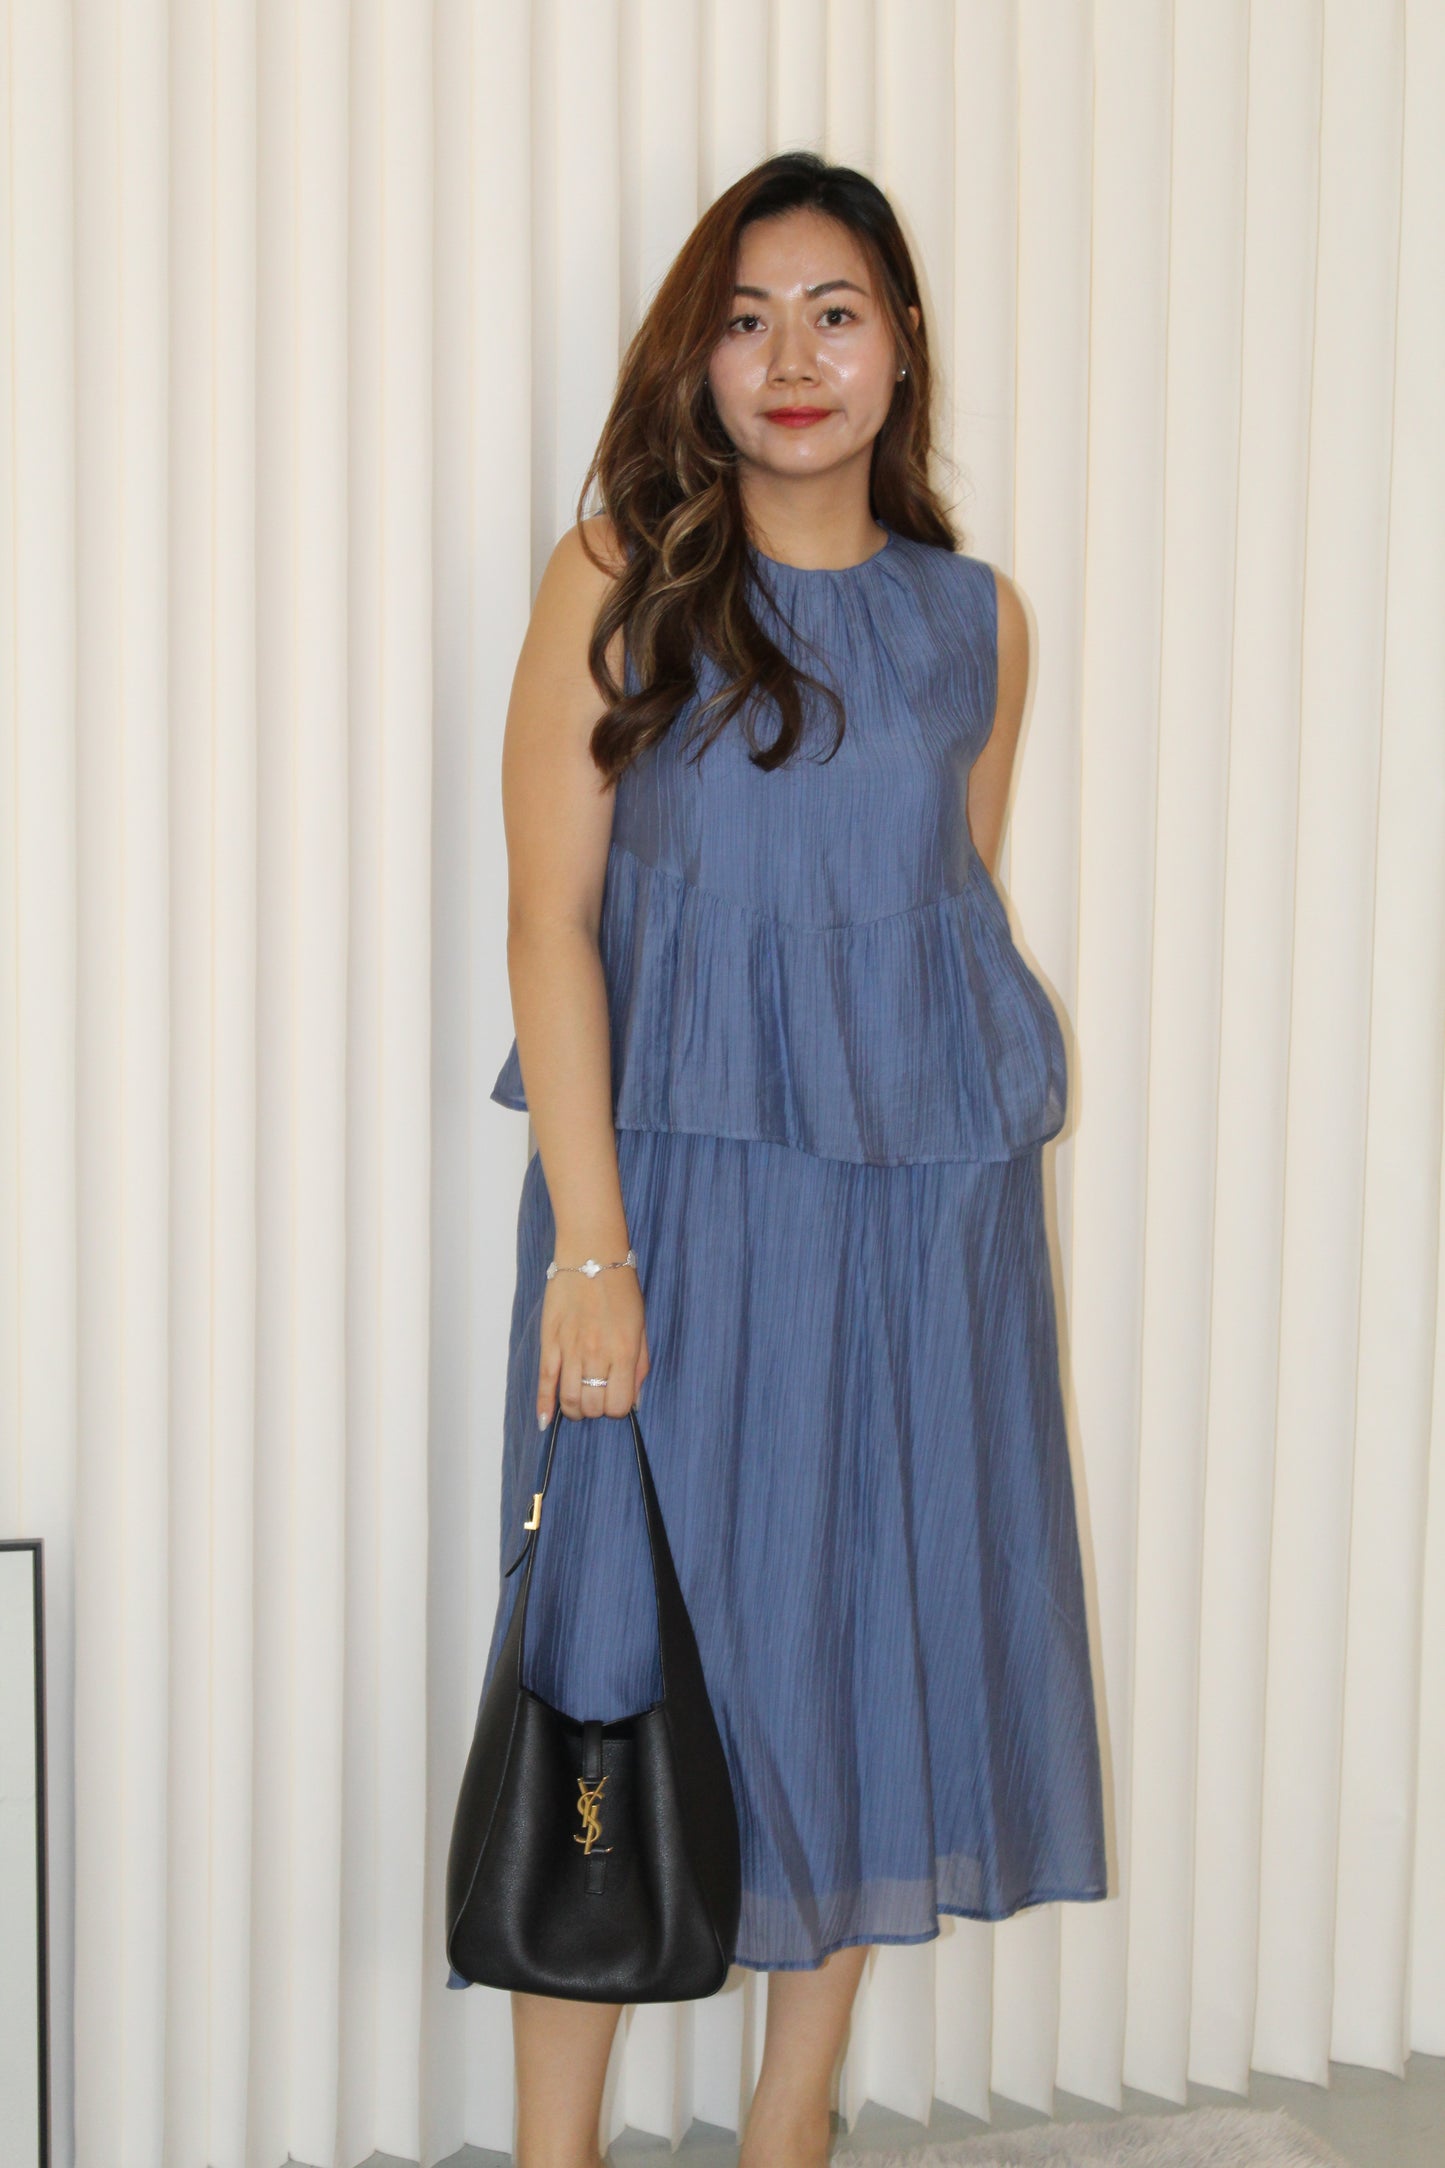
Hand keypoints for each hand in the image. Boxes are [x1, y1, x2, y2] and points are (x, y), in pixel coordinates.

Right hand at [536, 1261, 648, 1425]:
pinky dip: (544, 1405)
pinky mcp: (550, 1341)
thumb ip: (640, 1365)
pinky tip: (545, 1420)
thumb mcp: (642, 1326)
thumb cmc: (621, 1289)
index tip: (616, 1399)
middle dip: (596, 1409)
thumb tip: (635, 1400)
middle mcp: (597, 1354)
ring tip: (578, 1403)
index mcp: (625, 1351)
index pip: (619, 1405)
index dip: (618, 1408)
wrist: (591, 1255)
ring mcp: (571, 1349)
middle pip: (593, 1406)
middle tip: (597, 1397)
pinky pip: (545, 1381)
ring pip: (569, 1399)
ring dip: (575, 1410)